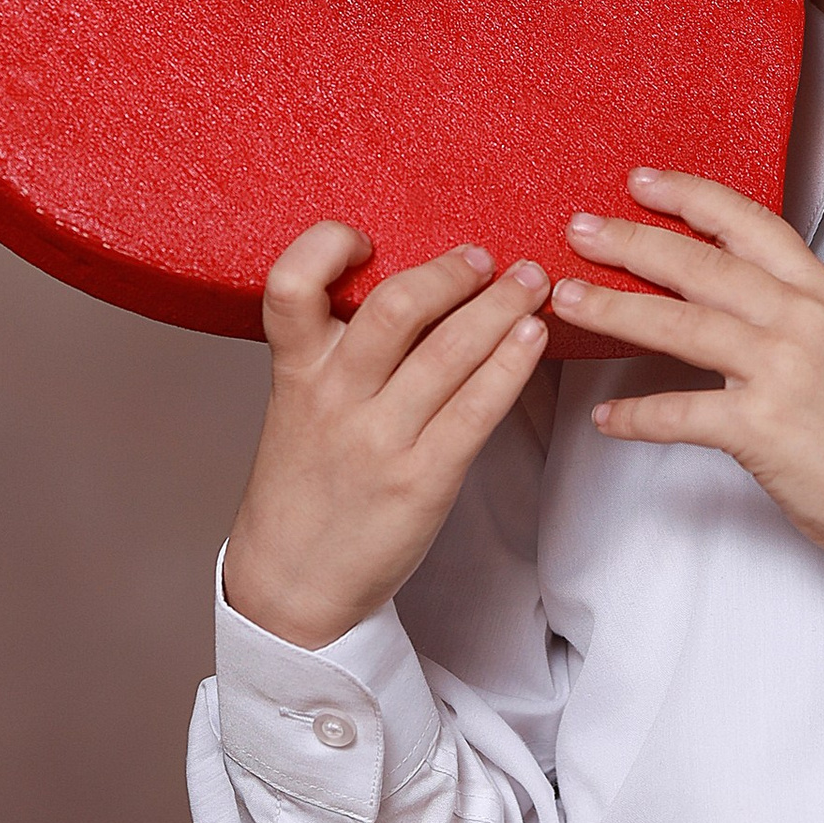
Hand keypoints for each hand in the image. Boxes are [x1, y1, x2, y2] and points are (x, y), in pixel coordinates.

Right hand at [222, 226, 548, 647]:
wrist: (292, 583)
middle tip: (487, 256)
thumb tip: (416, 289)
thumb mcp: (297, 406)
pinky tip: (534, 338)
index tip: (368, 239)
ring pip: (449, 351)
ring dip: (501, 306)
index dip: (326, 245)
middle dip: (453, 272)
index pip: (289, 284)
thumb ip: (338, 351)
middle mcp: (334, 398)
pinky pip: (476, 410)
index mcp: (295, 371)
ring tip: (532, 282)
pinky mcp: (422, 479)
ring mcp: (378, 439)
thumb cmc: (306, 485)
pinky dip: (511, 365)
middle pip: (396, 308)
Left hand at [554, 171, 823, 564]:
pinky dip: (636, 416)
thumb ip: (788, 306)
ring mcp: (781, 370)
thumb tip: (722, 281)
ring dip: (614, 310)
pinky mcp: (761, 427)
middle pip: (699, 264)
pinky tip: (606, 418)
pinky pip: (679, 412)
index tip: (641, 182)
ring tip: (568, 301)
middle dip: (631, 243)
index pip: (748, 223)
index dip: (689, 197)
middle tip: (580, 231)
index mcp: (820, 292)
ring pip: (679, 324)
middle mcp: (800, 319)